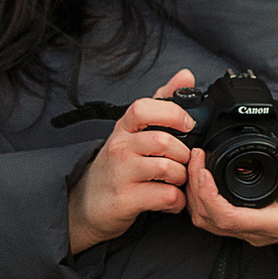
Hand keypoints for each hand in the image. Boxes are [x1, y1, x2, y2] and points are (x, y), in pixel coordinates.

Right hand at [67, 69, 198, 255]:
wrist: (90, 203)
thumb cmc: (119, 164)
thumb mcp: (135, 131)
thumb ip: (162, 103)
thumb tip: (185, 75)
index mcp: (124, 128)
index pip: (142, 109)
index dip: (171, 113)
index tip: (188, 124)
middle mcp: (119, 148)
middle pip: (163, 142)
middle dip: (184, 154)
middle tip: (182, 163)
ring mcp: (121, 174)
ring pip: (168, 169)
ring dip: (182, 178)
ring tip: (176, 182)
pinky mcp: (125, 200)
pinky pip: (166, 196)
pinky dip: (177, 201)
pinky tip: (171, 200)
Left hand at [183, 137, 277, 256]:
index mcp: (272, 222)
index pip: (227, 217)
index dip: (207, 194)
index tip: (203, 168)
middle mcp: (255, 232)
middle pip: (208, 219)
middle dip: (194, 189)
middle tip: (195, 158)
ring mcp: (248, 233)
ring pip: (206, 222)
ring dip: (195, 196)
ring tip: (195, 167)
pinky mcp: (244, 228)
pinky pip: (212, 220)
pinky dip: (202, 202)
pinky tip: (202, 182)